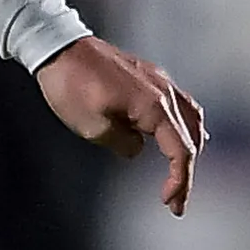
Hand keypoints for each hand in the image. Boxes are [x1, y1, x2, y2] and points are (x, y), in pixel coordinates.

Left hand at [36, 33, 205, 214]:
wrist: (57, 46)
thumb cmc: (70, 85)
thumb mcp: (91, 126)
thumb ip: (123, 144)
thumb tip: (137, 149)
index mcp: (154, 106)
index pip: (181, 150)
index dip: (180, 180)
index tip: (171, 204)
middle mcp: (165, 91)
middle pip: (192, 137)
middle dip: (186, 171)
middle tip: (175, 199)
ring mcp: (160, 80)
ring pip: (191, 118)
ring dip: (191, 146)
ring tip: (182, 171)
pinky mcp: (149, 75)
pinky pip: (179, 103)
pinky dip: (183, 125)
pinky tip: (174, 134)